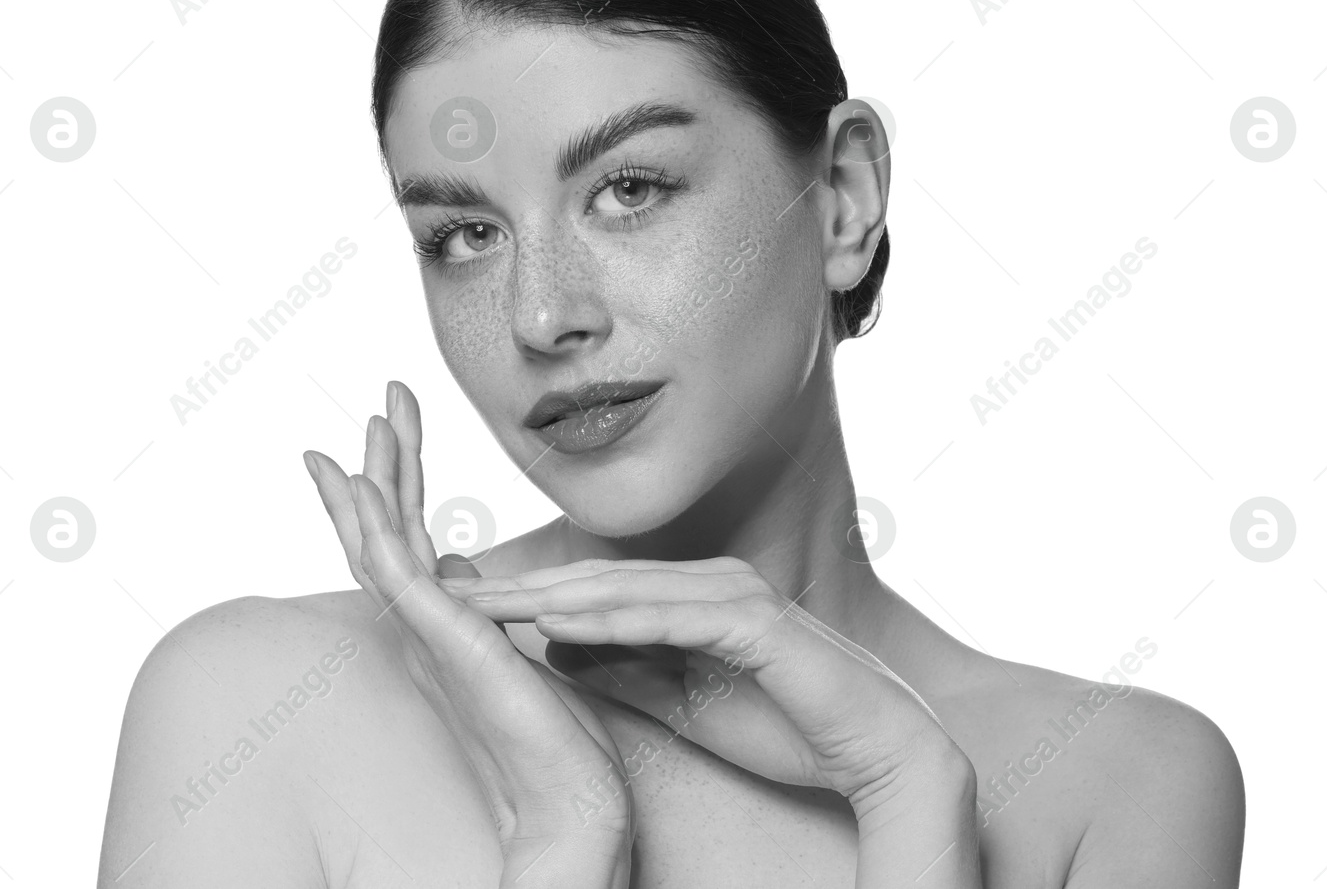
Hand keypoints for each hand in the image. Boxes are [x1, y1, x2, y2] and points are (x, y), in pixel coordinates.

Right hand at [303, 381, 634, 888]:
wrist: (571, 794)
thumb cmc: (549, 731)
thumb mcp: (509, 639)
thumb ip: (473, 597)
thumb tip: (454, 558)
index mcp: (444, 615)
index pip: (409, 531)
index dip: (398, 476)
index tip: (392, 422)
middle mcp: (426, 620)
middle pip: (388, 525)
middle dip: (385, 458)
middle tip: (385, 395)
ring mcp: (429, 629)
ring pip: (382, 539)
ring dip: (372, 477)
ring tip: (370, 420)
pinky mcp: (445, 638)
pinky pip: (396, 570)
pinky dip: (372, 523)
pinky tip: (361, 483)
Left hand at [441, 557, 982, 887]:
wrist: (873, 746)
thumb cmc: (787, 725)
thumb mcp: (684, 703)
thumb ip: (626, 671)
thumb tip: (555, 651)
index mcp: (694, 594)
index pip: (595, 593)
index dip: (528, 597)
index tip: (467, 604)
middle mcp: (711, 580)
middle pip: (598, 580)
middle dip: (523, 587)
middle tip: (452, 587)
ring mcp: (734, 593)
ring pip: (625, 590)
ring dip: (552, 596)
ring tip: (487, 602)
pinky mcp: (754, 620)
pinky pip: (670, 616)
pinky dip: (612, 621)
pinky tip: (562, 625)